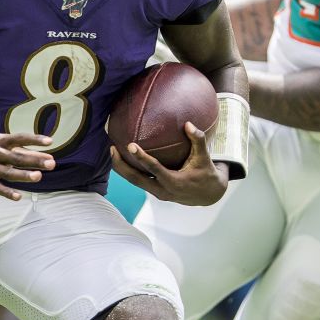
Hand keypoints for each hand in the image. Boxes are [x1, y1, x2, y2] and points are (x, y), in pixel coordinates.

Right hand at [0, 133, 54, 200]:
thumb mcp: (0, 145)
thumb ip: (23, 151)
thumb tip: (46, 156)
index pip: (19, 138)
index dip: (34, 139)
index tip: (50, 142)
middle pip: (15, 157)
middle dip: (34, 160)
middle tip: (51, 163)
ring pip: (6, 172)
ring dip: (23, 175)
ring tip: (38, 177)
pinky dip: (6, 192)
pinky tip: (18, 197)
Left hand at [111, 122, 228, 205]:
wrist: (208, 195)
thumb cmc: (206, 173)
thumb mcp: (205, 157)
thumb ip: (198, 140)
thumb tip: (188, 123)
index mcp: (174, 182)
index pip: (154, 169)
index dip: (141, 158)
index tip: (130, 145)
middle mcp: (162, 190)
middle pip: (135, 179)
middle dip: (121, 165)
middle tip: (112, 148)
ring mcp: (157, 193)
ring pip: (134, 182)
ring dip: (122, 168)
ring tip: (112, 150)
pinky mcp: (155, 191)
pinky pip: (138, 181)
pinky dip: (129, 171)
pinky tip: (123, 157)